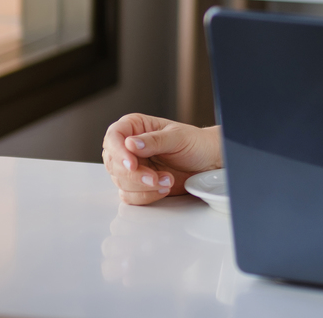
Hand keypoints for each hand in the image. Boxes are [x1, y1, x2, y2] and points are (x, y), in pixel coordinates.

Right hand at [102, 114, 221, 205]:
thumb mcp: (178, 137)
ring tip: (168, 179)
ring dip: (144, 186)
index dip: (119, 152)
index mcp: (136, 127)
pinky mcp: (137, 184)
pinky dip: (146, 195)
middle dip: (135, 174)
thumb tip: (130, 144)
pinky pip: (129, 195)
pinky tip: (164, 188)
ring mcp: (133, 167)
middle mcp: (129, 147)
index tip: (132, 164)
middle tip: (155, 177)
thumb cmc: (196, 143)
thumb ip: (154, 140)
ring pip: (121, 181)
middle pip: (115, 163)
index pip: (113, 137)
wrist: (208, 161)